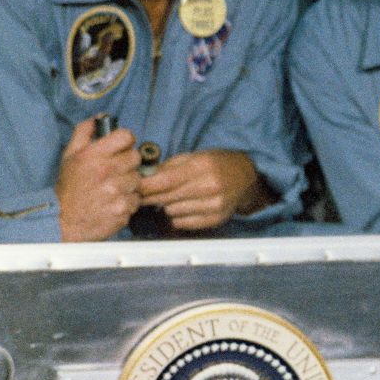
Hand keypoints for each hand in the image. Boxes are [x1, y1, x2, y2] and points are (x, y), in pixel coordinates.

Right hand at [55, 117, 141, 241]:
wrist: (62, 222)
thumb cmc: (68, 188)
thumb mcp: (69, 156)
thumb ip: (84, 132)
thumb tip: (100, 117)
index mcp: (93, 155)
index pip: (126, 136)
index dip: (125, 141)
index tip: (121, 148)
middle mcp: (106, 171)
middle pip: (135, 157)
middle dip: (127, 163)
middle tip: (115, 171)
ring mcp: (116, 192)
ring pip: (137, 179)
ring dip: (128, 183)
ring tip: (112, 189)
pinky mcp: (122, 210)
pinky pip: (136, 199)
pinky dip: (128, 201)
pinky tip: (113, 202)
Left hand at [139, 149, 265, 232]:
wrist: (246, 176)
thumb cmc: (217, 163)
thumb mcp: (194, 156)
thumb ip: (169, 167)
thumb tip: (144, 177)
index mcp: (202, 166)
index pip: (166, 180)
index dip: (145, 186)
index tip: (133, 187)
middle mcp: (210, 186)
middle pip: (167, 198)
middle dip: (151, 197)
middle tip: (142, 195)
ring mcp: (214, 205)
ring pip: (173, 212)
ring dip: (166, 206)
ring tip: (170, 198)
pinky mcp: (216, 219)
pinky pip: (183, 223)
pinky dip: (177, 217)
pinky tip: (181, 207)